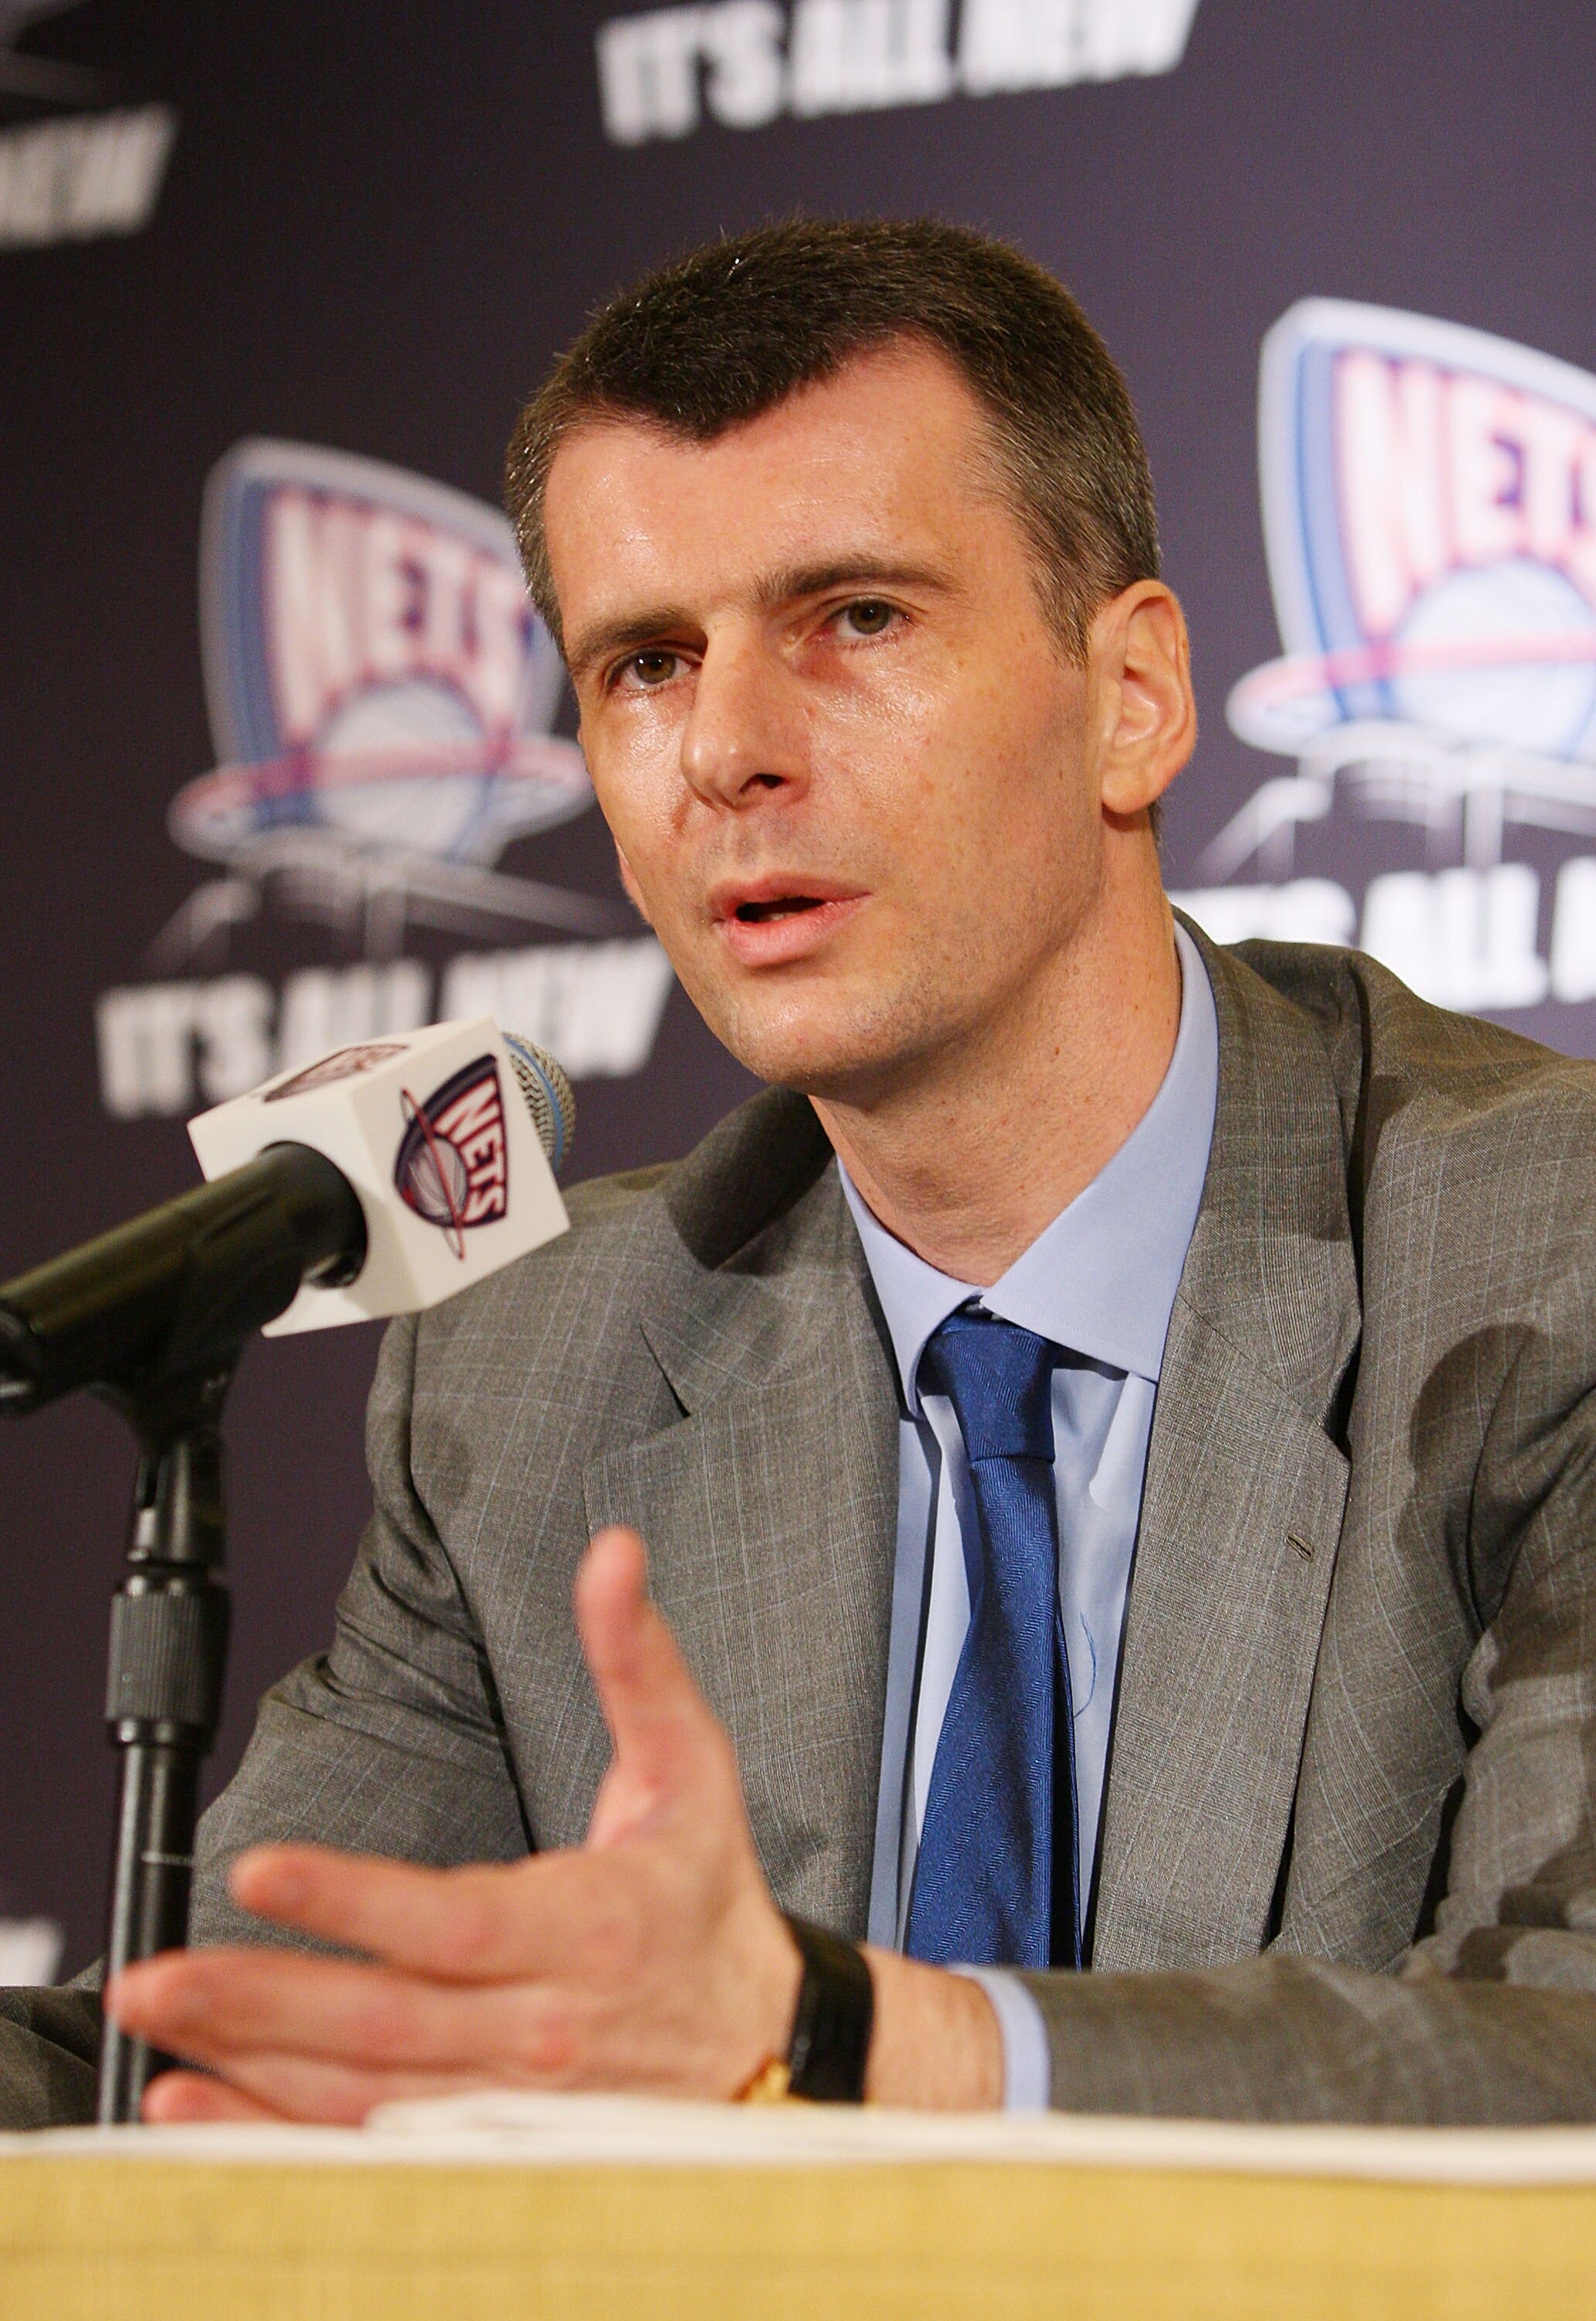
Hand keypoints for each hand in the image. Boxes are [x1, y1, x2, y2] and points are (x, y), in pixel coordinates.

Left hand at [107, 1525, 1001, 2121]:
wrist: (765, 2049)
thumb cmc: (708, 1900)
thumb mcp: (693, 1765)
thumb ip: (637, 1658)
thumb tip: (612, 1556)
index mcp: (590, 1926)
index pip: (455, 1918)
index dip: (352, 1899)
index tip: (261, 1869)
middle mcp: (544, 2027)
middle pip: (384, 2019)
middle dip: (259, 1996)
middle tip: (156, 1974)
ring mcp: (511, 2100)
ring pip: (362, 2094)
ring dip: (247, 2068)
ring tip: (156, 2028)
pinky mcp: (485, 2139)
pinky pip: (368, 2147)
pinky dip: (277, 2135)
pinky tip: (202, 2108)